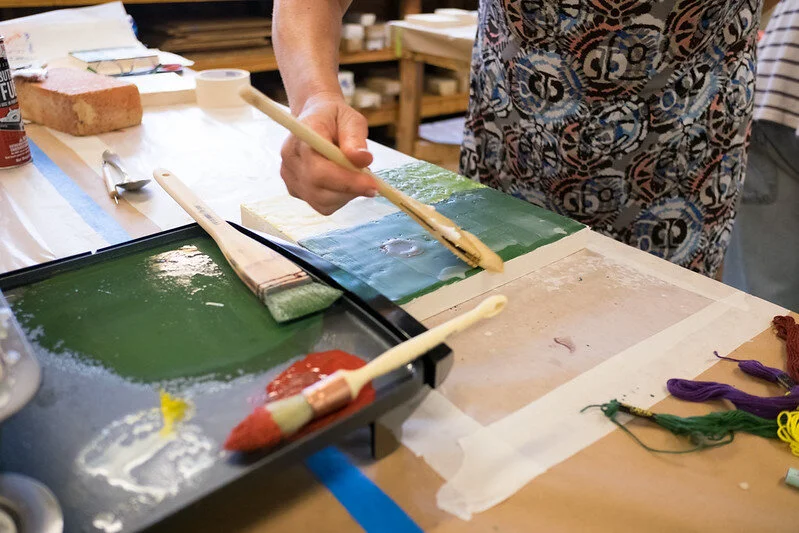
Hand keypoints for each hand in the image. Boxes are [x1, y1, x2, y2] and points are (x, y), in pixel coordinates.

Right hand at [280, 92, 376, 214]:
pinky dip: (338, 198)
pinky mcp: (296, 190)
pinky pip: (321, 205)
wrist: (315, 118)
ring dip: (346, 195)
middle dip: (351, 190)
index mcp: (302, 138)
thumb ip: (355, 138)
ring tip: (355, 175)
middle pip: (319, 190)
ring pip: (322, 202)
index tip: (373, 184)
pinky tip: (343, 181)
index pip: (320, 170)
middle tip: (373, 183)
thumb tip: (364, 160)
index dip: (347, 181)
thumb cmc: (334, 118)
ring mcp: (290, 177)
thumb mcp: (350, 119)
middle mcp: (290, 159)